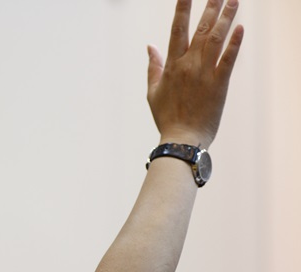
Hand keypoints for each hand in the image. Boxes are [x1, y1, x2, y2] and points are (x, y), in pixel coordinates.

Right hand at [147, 0, 243, 148]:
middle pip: (202, 29)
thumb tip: (149, 46)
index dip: (182, 9)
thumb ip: (153, 67)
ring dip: (226, 17)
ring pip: (216, 39)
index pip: (177, 30)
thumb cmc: (166, 117)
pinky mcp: (219, 84)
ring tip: (233, 0)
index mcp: (172, 66)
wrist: (182, 139)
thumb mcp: (153, 92)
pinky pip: (228, 59)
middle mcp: (188, 65)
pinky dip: (235, 43)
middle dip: (210, 7)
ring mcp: (205, 74)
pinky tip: (240, 28)